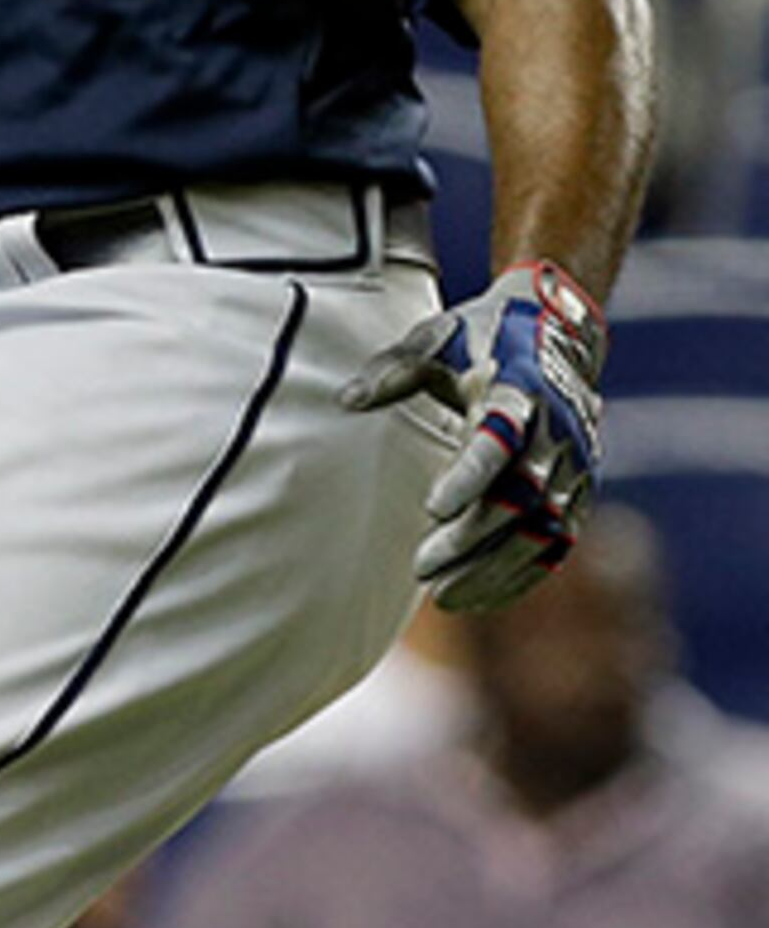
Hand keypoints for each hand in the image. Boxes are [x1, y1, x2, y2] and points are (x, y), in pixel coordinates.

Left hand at [340, 258, 607, 612]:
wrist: (558, 331)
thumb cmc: (479, 337)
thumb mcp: (436, 339)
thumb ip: (394, 370)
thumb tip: (346, 400)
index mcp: (520, 390)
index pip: (499, 442)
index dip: (469, 477)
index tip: (432, 508)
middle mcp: (558, 433)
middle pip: (520, 499)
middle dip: (473, 539)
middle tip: (422, 568)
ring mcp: (575, 467)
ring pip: (541, 532)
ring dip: (494, 567)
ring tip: (443, 595)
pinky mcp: (580, 492)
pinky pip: (557, 545)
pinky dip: (522, 575)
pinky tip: (480, 595)